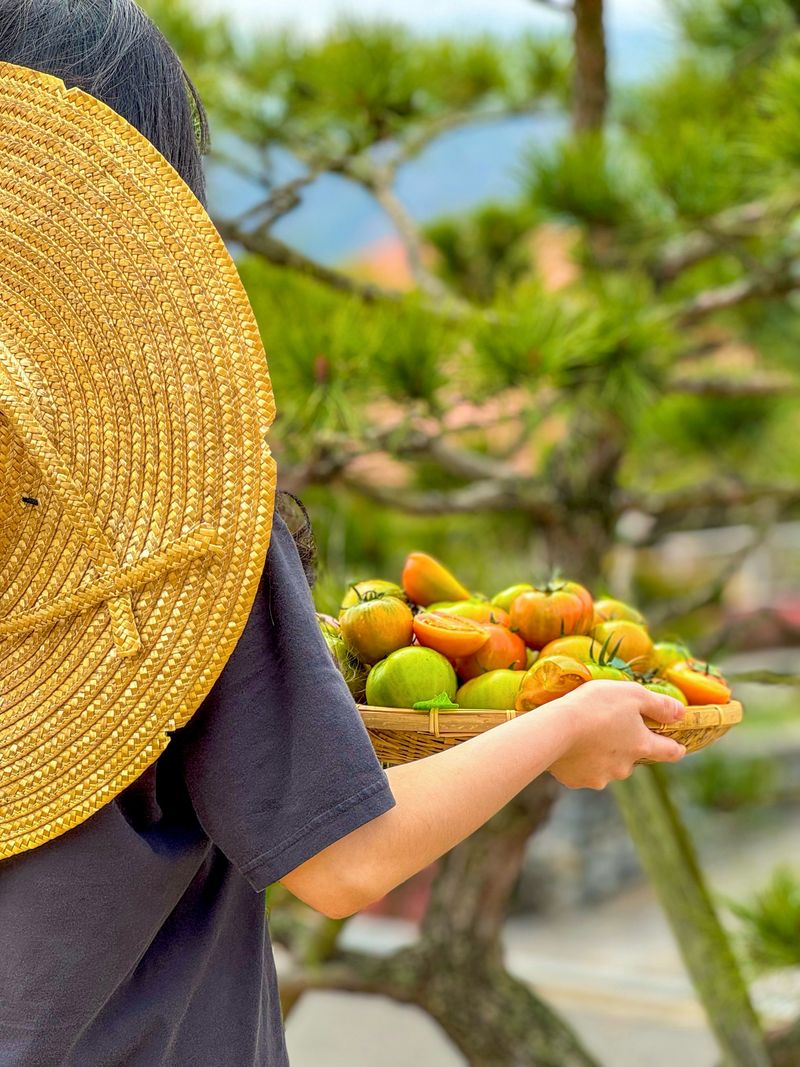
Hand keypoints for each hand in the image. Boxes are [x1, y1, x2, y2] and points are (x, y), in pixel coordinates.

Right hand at [546, 680, 686, 789]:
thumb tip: (682, 713)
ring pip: (609, 766)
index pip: (671, 752)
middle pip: (634, 757)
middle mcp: (626, 767)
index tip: (676, 744)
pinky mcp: (578, 781)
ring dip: (602, 754)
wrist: (554, 729)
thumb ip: (659, 704)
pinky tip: (569, 746)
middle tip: (610, 725)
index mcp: (642, 745)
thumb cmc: (595, 706)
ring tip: (585, 734)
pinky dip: (580, 761)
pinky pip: (584, 771)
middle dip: (627, 745)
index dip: (675, 746)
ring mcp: (602, 777)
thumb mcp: (632, 693)